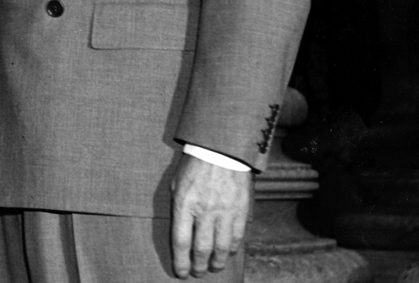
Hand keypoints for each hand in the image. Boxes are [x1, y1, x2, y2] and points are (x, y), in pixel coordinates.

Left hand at [170, 154, 250, 277]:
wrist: (221, 149)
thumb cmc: (194, 166)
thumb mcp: (177, 184)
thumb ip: (178, 208)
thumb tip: (181, 232)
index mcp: (184, 203)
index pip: (180, 242)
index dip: (181, 262)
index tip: (181, 273)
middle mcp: (204, 211)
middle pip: (201, 249)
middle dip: (198, 266)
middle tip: (197, 273)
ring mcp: (224, 212)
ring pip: (221, 248)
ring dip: (216, 262)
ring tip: (213, 267)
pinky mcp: (240, 211)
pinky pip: (237, 237)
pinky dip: (232, 249)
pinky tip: (227, 252)